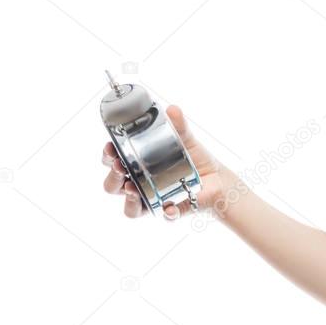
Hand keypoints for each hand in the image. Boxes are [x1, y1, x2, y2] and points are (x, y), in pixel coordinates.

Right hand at [101, 105, 226, 219]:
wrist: (217, 178)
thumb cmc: (194, 158)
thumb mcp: (186, 139)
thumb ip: (178, 125)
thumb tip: (172, 109)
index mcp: (137, 164)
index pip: (112, 160)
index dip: (108, 155)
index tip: (110, 147)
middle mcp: (139, 184)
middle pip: (112, 186)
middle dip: (113, 177)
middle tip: (120, 167)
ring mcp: (152, 199)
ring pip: (129, 207)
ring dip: (128, 198)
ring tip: (133, 188)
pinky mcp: (169, 210)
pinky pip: (163, 215)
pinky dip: (166, 212)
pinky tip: (169, 206)